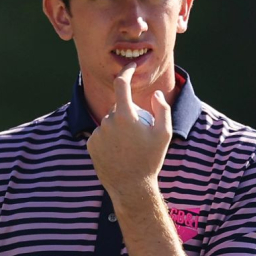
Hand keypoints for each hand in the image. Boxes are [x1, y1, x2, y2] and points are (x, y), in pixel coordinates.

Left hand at [86, 62, 171, 199]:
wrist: (131, 187)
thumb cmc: (150, 160)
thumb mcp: (164, 134)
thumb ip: (162, 109)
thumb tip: (155, 94)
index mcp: (125, 115)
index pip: (121, 84)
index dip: (126, 72)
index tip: (130, 68)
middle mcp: (107, 121)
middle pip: (118, 107)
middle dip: (129, 114)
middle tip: (140, 135)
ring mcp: (98, 134)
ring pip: (110, 122)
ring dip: (119, 128)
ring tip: (130, 148)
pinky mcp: (91, 145)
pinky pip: (102, 135)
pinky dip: (110, 139)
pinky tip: (119, 153)